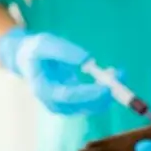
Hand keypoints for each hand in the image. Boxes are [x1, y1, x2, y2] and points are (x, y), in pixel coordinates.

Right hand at [0, 27, 114, 114]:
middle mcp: (56, 104)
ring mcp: (67, 108)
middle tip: (120, 74)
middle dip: (106, 93)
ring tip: (115, 71)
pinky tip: (110, 74)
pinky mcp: (76, 106)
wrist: (29, 61)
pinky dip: (107, 90)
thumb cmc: (36, 50)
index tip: (108, 86)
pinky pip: (96, 102)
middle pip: (86, 106)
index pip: (70, 96)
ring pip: (95, 106)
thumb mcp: (46, 43)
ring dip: (110, 91)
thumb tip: (88, 60)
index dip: (90, 93)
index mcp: (44, 90)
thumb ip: (64, 51)